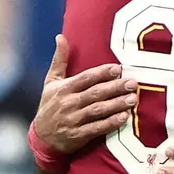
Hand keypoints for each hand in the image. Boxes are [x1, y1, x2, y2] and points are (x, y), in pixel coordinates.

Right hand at [32, 35, 137, 154]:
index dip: (102, 73)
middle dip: (115, 87)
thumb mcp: (51, 82)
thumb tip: (61, 37)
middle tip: (133, 83)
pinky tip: (124, 118)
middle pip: (95, 93)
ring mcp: (73, 120)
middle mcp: (68, 103)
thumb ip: (59, 60)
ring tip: (133, 99)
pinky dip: (110, 123)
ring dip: (116, 104)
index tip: (118, 68)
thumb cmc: (49, 105)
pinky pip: (96, 128)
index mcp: (64, 88)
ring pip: (98, 110)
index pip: (86, 78)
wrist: (41, 137)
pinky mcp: (78, 135)